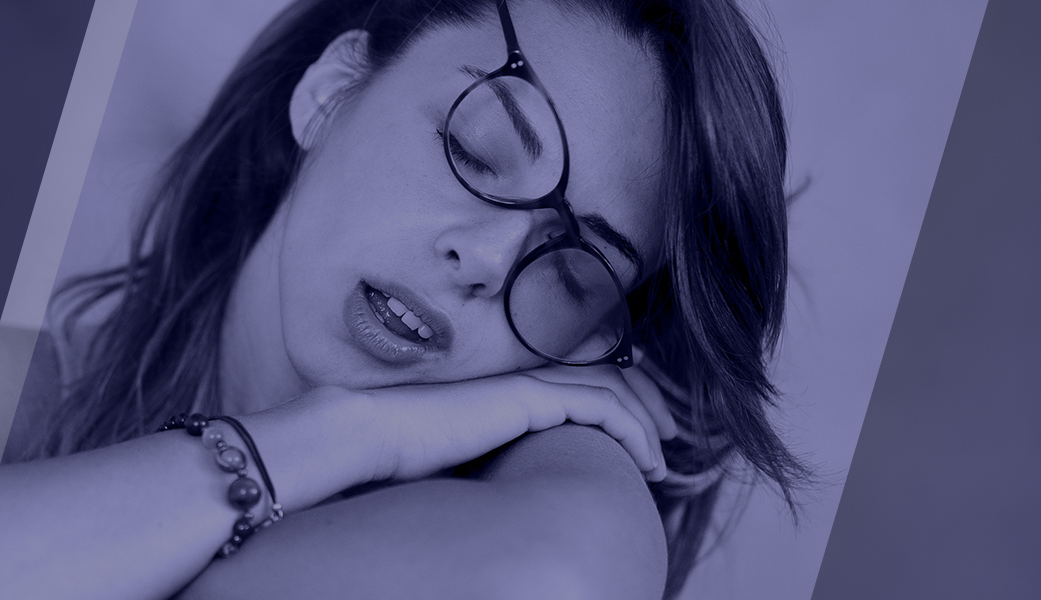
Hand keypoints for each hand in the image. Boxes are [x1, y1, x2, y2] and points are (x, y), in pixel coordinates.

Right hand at [353, 364, 672, 481]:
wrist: (373, 434)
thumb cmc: (402, 455)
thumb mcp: (463, 458)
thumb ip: (494, 458)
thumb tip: (513, 492)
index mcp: (509, 387)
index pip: (580, 379)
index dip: (619, 399)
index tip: (640, 437)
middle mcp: (524, 377)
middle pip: (608, 376)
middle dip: (646, 405)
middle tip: (667, 440)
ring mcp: (529, 382)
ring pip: (613, 388)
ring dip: (647, 423)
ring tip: (662, 460)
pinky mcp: (532, 396)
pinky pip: (603, 405)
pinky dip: (634, 429)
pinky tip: (646, 459)